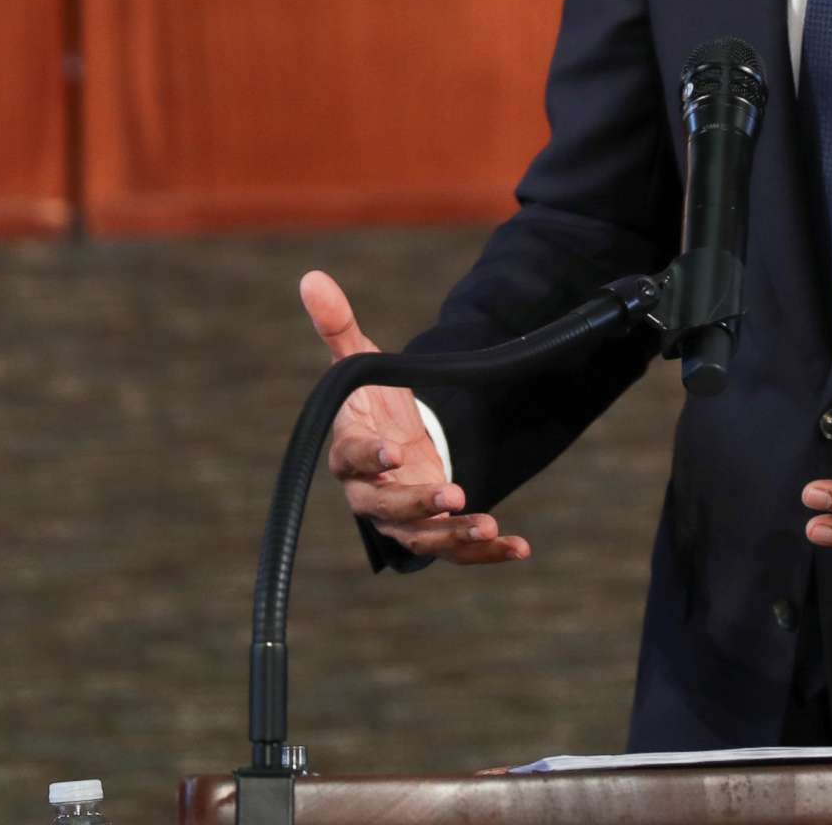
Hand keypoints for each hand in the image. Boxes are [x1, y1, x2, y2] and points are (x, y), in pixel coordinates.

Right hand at [299, 271, 528, 564]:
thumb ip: (338, 326)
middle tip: (452, 493)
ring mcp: (402, 519)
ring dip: (452, 535)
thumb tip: (311, 278)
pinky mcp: (433, 532)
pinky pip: (456, 552)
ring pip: (420, 538)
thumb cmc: (374, 405)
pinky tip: (519, 546)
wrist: (395, 444)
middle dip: (417, 503)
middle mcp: (371, 494)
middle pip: (385, 508)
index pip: (351, 458)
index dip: (369, 456)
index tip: (393, 451)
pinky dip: (486, 553)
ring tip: (487, 524)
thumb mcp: (361, 364)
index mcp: (350, 454)